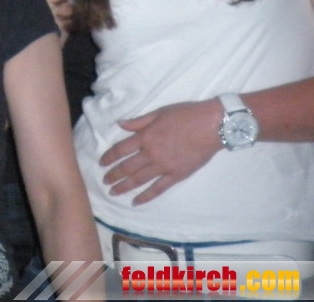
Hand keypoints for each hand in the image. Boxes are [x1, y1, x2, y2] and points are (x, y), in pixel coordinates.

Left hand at [99, 99, 222, 204]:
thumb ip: (138, 121)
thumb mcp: (159, 112)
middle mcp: (151, 153)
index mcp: (145, 136)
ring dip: (124, 187)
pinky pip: (158, 189)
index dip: (109, 157)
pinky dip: (146, 197)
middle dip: (114, 175)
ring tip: (113, 192)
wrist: (211, 125)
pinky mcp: (176, 175)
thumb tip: (119, 124)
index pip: (121, 149)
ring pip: (139, 180)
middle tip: (105, 181)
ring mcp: (164, 166)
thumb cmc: (185, 114)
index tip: (101, 163)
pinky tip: (136, 202)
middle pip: (127, 167)